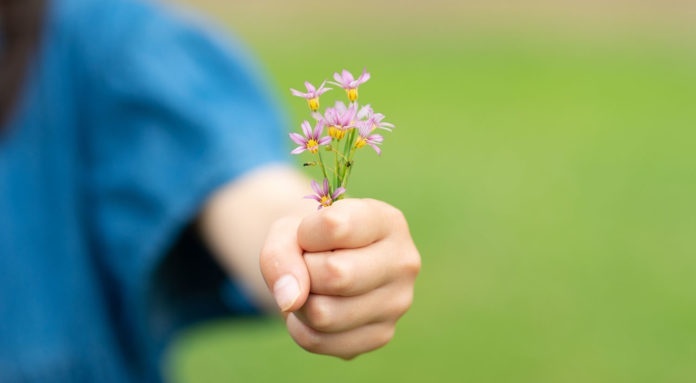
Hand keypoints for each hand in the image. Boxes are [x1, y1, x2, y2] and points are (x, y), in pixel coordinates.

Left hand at [260, 198, 420, 358]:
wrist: (327, 261)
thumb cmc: (312, 240)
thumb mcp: (288, 230)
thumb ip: (279, 254)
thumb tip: (291, 301)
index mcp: (388, 222)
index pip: (334, 226)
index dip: (306, 233)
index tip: (311, 234)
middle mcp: (403, 262)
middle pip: (335, 275)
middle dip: (305, 271)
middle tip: (310, 264)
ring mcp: (397, 303)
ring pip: (324, 314)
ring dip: (300, 302)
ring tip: (313, 286)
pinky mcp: (381, 335)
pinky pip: (318, 341)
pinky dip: (302, 326)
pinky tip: (317, 308)